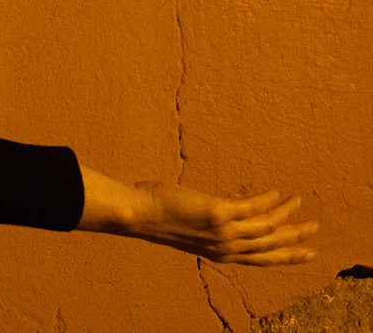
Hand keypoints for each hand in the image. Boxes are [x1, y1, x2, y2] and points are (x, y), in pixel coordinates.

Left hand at [128, 181, 318, 265]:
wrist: (137, 214)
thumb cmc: (155, 218)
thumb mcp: (188, 228)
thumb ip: (206, 226)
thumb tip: (214, 212)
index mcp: (219, 253)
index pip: (260, 260)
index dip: (284, 256)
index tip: (305, 253)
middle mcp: (224, 247)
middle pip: (270, 246)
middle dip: (295, 239)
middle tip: (315, 231)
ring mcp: (222, 231)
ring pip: (266, 227)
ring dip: (286, 215)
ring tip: (300, 202)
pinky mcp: (217, 213)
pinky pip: (251, 207)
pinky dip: (266, 201)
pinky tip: (276, 192)